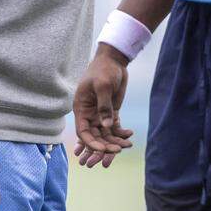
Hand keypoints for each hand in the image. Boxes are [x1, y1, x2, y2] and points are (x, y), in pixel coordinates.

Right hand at [72, 46, 133, 168]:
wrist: (114, 61)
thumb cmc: (103, 70)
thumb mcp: (103, 85)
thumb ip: (104, 106)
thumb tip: (106, 126)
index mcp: (81, 108)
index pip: (83, 131)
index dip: (91, 143)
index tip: (103, 148)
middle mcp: (89, 114)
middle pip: (95, 136)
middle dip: (105, 145)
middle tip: (118, 149)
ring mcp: (100, 114)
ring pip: (105, 134)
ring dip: (115, 141)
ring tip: (127, 145)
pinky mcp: (111, 112)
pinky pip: (114, 127)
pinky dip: (121, 133)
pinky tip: (129, 135)